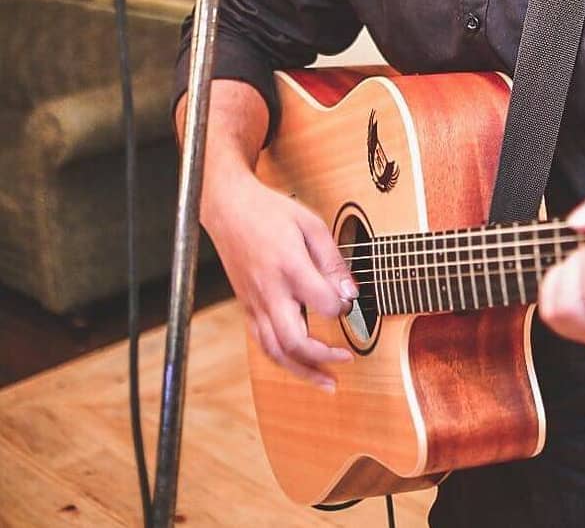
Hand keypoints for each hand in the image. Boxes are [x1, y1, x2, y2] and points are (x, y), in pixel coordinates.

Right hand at [202, 168, 357, 391]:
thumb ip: (332, 260)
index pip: (322, 303)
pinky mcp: (246, 307)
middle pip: (293, 340)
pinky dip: (282, 359)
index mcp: (288, 266)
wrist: (229, 208)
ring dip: (302, 371)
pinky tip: (299, 364)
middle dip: (322, 358)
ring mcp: (254, 302)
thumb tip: (350, 291)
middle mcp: (269, 290)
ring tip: (326, 381)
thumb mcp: (311, 224)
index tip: (350, 301)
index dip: (342, 307)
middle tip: (347, 360)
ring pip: (274, 351)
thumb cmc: (270, 211)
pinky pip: (262, 342)